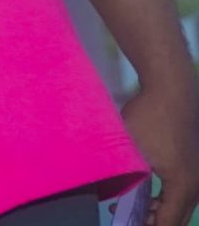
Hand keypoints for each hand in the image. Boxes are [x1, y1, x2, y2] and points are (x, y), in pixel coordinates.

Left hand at [123, 83, 198, 225]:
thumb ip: (126, 178)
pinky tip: (145, 195)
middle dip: (152, 221)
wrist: (171, 90)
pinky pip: (181, 193)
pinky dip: (165, 199)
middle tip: (125, 217)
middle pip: (177, 218)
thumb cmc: (150, 119)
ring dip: (159, 211)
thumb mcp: (131, 151)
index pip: (169, 223)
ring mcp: (197, 175)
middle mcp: (196, 185)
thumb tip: (111, 196)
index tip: (127, 225)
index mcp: (183, 186)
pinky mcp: (193, 165)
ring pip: (180, 205)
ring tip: (129, 207)